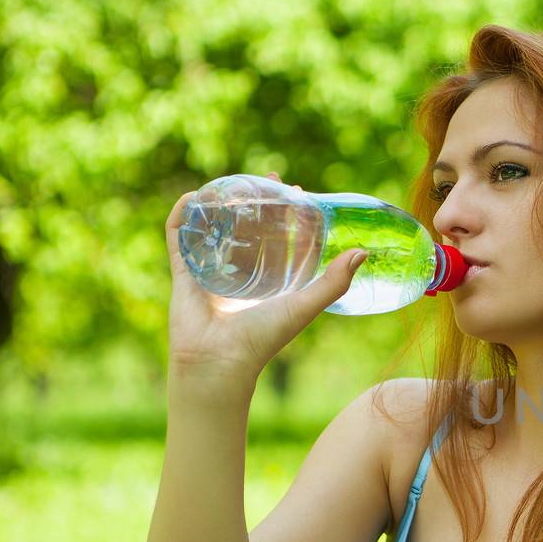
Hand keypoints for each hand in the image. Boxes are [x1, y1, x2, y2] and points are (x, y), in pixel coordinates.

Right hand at [164, 172, 365, 388]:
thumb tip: (363, 252)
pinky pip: (179, 237)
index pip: (281, 237)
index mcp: (269, 281)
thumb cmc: (262, 340)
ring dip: (221, 203)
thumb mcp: (304, 306)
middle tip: (268, 178)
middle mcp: (240, 274)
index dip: (289, 213)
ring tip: (231, 181)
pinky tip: (193, 196)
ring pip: (214, 228)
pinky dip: (183, 215)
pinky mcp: (184, 273)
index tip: (298, 191)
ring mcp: (210, 272)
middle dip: (256, 199)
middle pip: (248, 227)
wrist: (218, 363)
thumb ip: (333, 283)